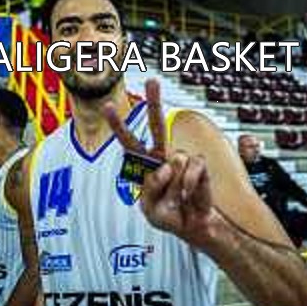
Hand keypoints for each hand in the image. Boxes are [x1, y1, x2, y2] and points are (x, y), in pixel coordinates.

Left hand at [102, 78, 214, 247]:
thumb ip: (153, 189)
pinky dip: (189, 185)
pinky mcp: (198, 165)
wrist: (192, 226)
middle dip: (155, 102)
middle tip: (153, 80)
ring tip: (176, 199)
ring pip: (176, 158)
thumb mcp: (151, 210)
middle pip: (157, 126)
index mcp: (144, 165)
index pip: (129, 142)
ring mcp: (181, 159)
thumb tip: (167, 166)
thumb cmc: (168, 215)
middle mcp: (162, 157)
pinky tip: (188, 195)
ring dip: (174, 186)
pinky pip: (192, 168)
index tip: (108, 106)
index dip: (118, 125)